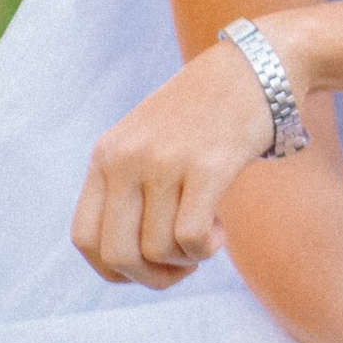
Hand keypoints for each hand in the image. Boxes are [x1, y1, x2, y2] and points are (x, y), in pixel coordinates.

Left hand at [72, 37, 280, 286]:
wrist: (257, 65)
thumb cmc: (205, 114)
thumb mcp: (149, 142)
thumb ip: (128, 186)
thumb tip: (124, 261)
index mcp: (106, 156)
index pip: (84, 239)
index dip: (115, 270)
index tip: (150, 263)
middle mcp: (126, 158)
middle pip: (117, 256)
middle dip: (152, 277)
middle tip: (183, 266)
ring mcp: (164, 161)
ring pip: (157, 251)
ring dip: (187, 260)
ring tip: (208, 235)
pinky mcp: (206, 166)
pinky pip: (190, 238)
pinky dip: (206, 249)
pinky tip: (221, 229)